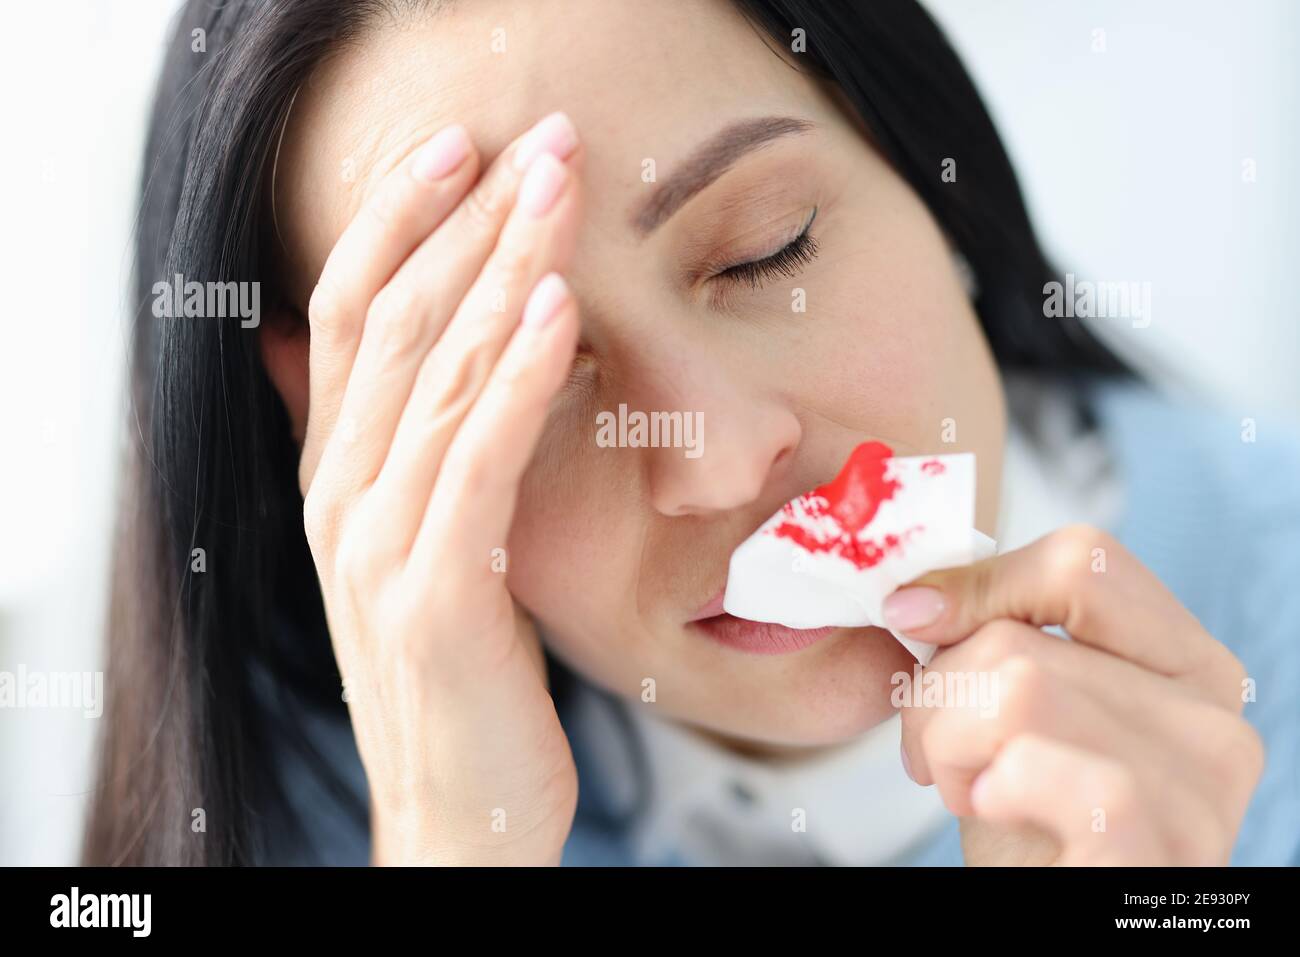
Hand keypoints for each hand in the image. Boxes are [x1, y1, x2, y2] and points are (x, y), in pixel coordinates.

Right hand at [299, 113, 583, 864]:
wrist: (457, 813)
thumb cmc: (462, 676)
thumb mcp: (424, 551)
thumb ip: (412, 454)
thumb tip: (402, 367)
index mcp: (337, 477)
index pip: (352, 313)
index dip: (398, 222)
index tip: (460, 150)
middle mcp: (338, 497)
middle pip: (396, 321)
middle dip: (466, 220)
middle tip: (535, 141)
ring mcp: (374, 545)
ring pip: (434, 373)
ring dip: (501, 269)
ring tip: (556, 189)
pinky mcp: (432, 593)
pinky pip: (475, 458)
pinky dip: (516, 373)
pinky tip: (556, 306)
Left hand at [887, 524, 1263, 864]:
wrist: (1056, 909)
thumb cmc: (1033, 824)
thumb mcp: (1013, 709)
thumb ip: (995, 635)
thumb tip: (913, 598)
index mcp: (1188, 665)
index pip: (1082, 559)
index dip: (977, 584)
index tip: (915, 620)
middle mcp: (1214, 720)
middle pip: (1017, 637)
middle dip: (937, 695)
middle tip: (938, 756)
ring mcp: (1200, 791)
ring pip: (1013, 690)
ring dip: (946, 744)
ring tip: (966, 789)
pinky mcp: (1160, 849)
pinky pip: (1038, 764)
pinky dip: (985, 784)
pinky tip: (994, 812)